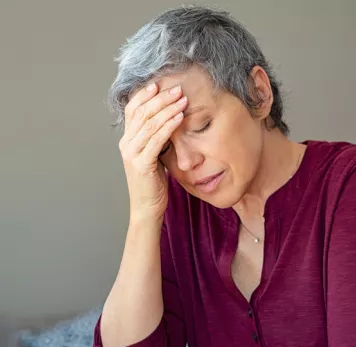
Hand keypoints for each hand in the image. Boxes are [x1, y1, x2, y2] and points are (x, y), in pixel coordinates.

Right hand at [118, 82, 186, 223]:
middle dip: (160, 99)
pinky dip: (168, 126)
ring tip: (182, 99)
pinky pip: (156, 140)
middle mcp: (126, 143)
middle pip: (141, 113)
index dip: (144, 95)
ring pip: (149, 124)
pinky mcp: (141, 163)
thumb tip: (169, 119)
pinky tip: (180, 118)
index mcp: (127, 139)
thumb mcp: (154, 155)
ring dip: (167, 109)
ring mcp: (132, 153)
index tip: (159, 84)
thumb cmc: (154, 181)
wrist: (147, 207)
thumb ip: (156, 138)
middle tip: (178, 89)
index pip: (132, 110)